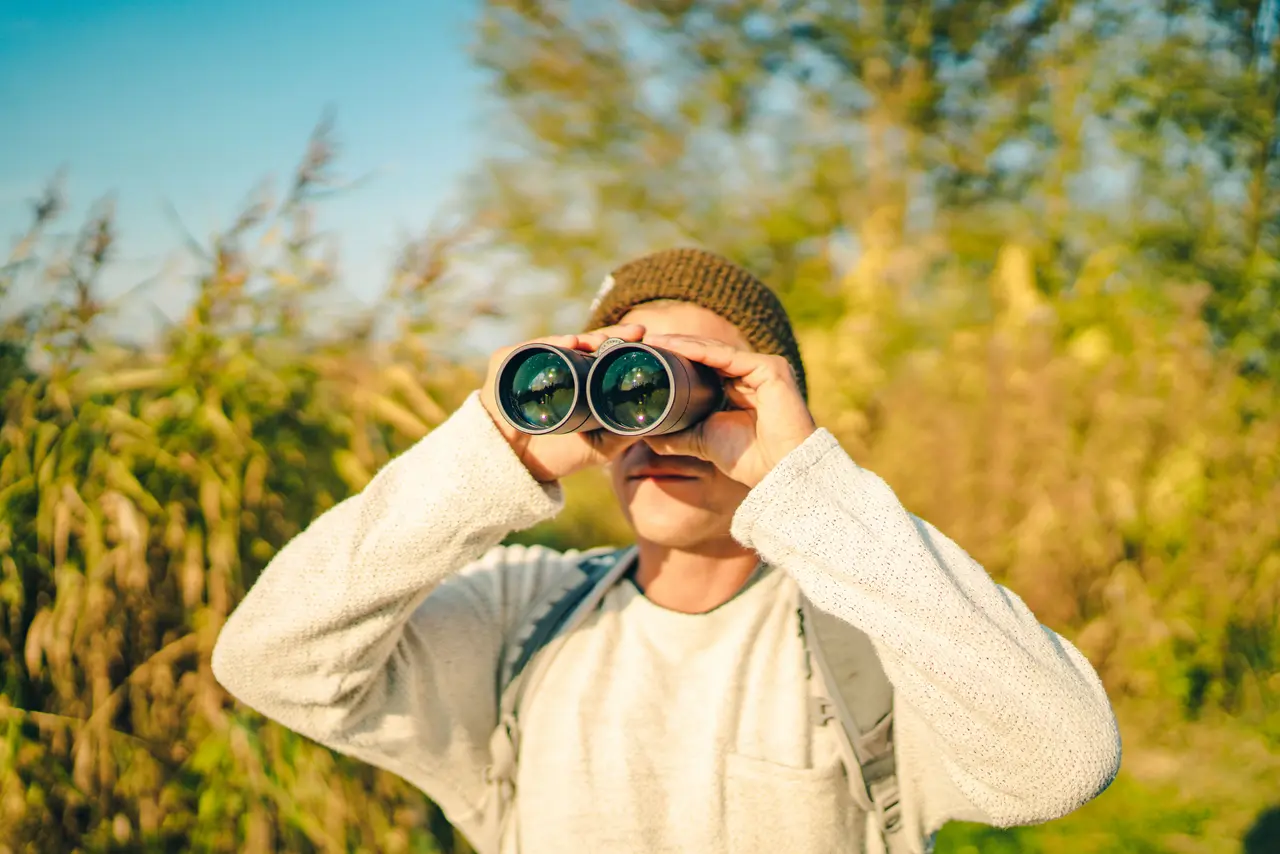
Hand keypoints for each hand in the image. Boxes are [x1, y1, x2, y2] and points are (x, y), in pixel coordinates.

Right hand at [479, 324, 647, 482]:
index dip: (625, 345)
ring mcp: (534, 360)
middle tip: (635, 333)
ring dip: (586, 338)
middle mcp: (559, 364)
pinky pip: (532, 348)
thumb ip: (626, 433)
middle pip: (589, 343)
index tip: (646, 338)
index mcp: (581, 378)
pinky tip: (570, 343)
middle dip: (613, 335)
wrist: (515, 465)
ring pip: (564, 342)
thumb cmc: (558, 454)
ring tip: (604, 340)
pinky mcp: (509, 360)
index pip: (606, 355)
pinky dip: (552, 344)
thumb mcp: (601, 446)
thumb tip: (658, 420)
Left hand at [639, 334, 816, 488]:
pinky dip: (699, 350)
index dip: (678, 358)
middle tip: (647, 344)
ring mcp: (764, 367)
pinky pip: (727, 356)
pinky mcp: (770, 368)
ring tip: (656, 342)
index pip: (706, 364)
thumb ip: (678, 435)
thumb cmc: (749, 459)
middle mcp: (754, 373)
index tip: (650, 357)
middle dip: (677, 347)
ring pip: (715, 350)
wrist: (779, 472)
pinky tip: (675, 347)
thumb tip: (647, 435)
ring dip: (683, 344)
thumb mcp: (703, 441)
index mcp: (742, 387)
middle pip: (709, 352)